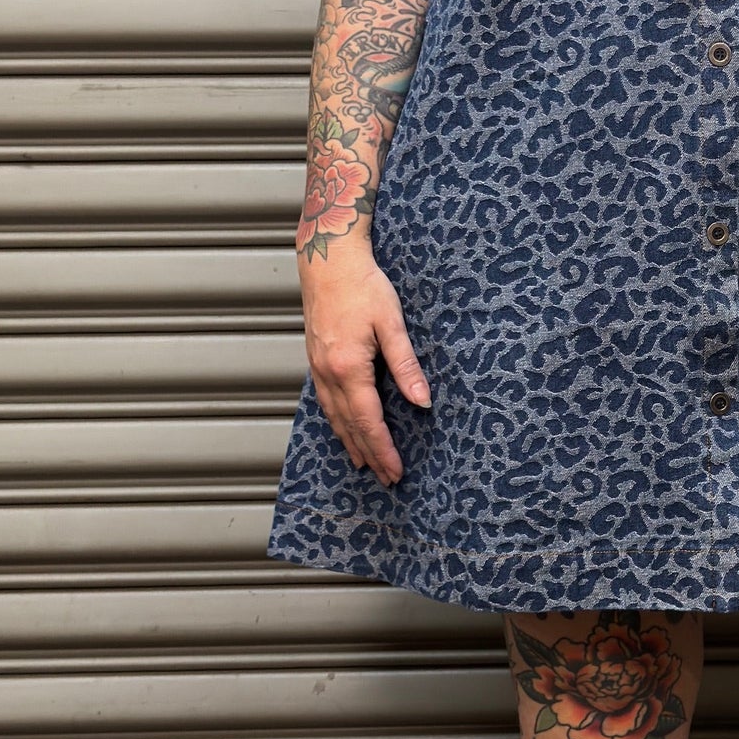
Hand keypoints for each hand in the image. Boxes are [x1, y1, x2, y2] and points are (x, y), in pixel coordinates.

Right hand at [298, 245, 430, 481]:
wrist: (328, 260)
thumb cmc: (363, 285)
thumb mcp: (392, 323)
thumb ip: (406, 364)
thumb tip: (423, 401)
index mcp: (349, 367)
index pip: (368, 420)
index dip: (383, 449)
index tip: (395, 471)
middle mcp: (328, 373)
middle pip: (350, 426)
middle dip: (369, 454)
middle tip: (386, 478)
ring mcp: (317, 367)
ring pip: (334, 416)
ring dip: (350, 442)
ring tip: (364, 464)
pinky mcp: (315, 359)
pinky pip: (325, 401)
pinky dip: (336, 422)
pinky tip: (344, 428)